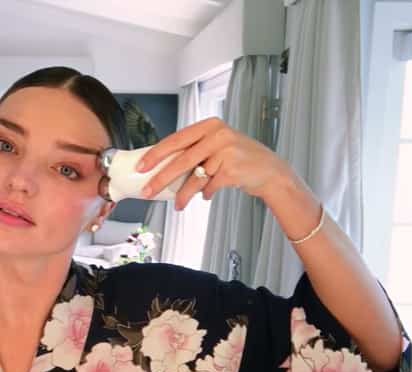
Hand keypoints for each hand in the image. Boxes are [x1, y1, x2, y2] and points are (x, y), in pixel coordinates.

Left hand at [136, 117, 290, 209]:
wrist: (270, 171)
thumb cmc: (239, 159)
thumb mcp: (217, 146)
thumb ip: (195, 151)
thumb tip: (162, 167)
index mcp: (209, 125)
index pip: (175, 139)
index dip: (156, 154)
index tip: (141, 166)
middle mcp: (217, 134)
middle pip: (181, 159)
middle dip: (161, 177)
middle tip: (147, 190)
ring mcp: (226, 151)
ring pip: (194, 176)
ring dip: (183, 194)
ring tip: (178, 205)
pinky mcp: (232, 169)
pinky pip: (209, 186)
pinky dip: (206, 194)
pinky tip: (207, 196)